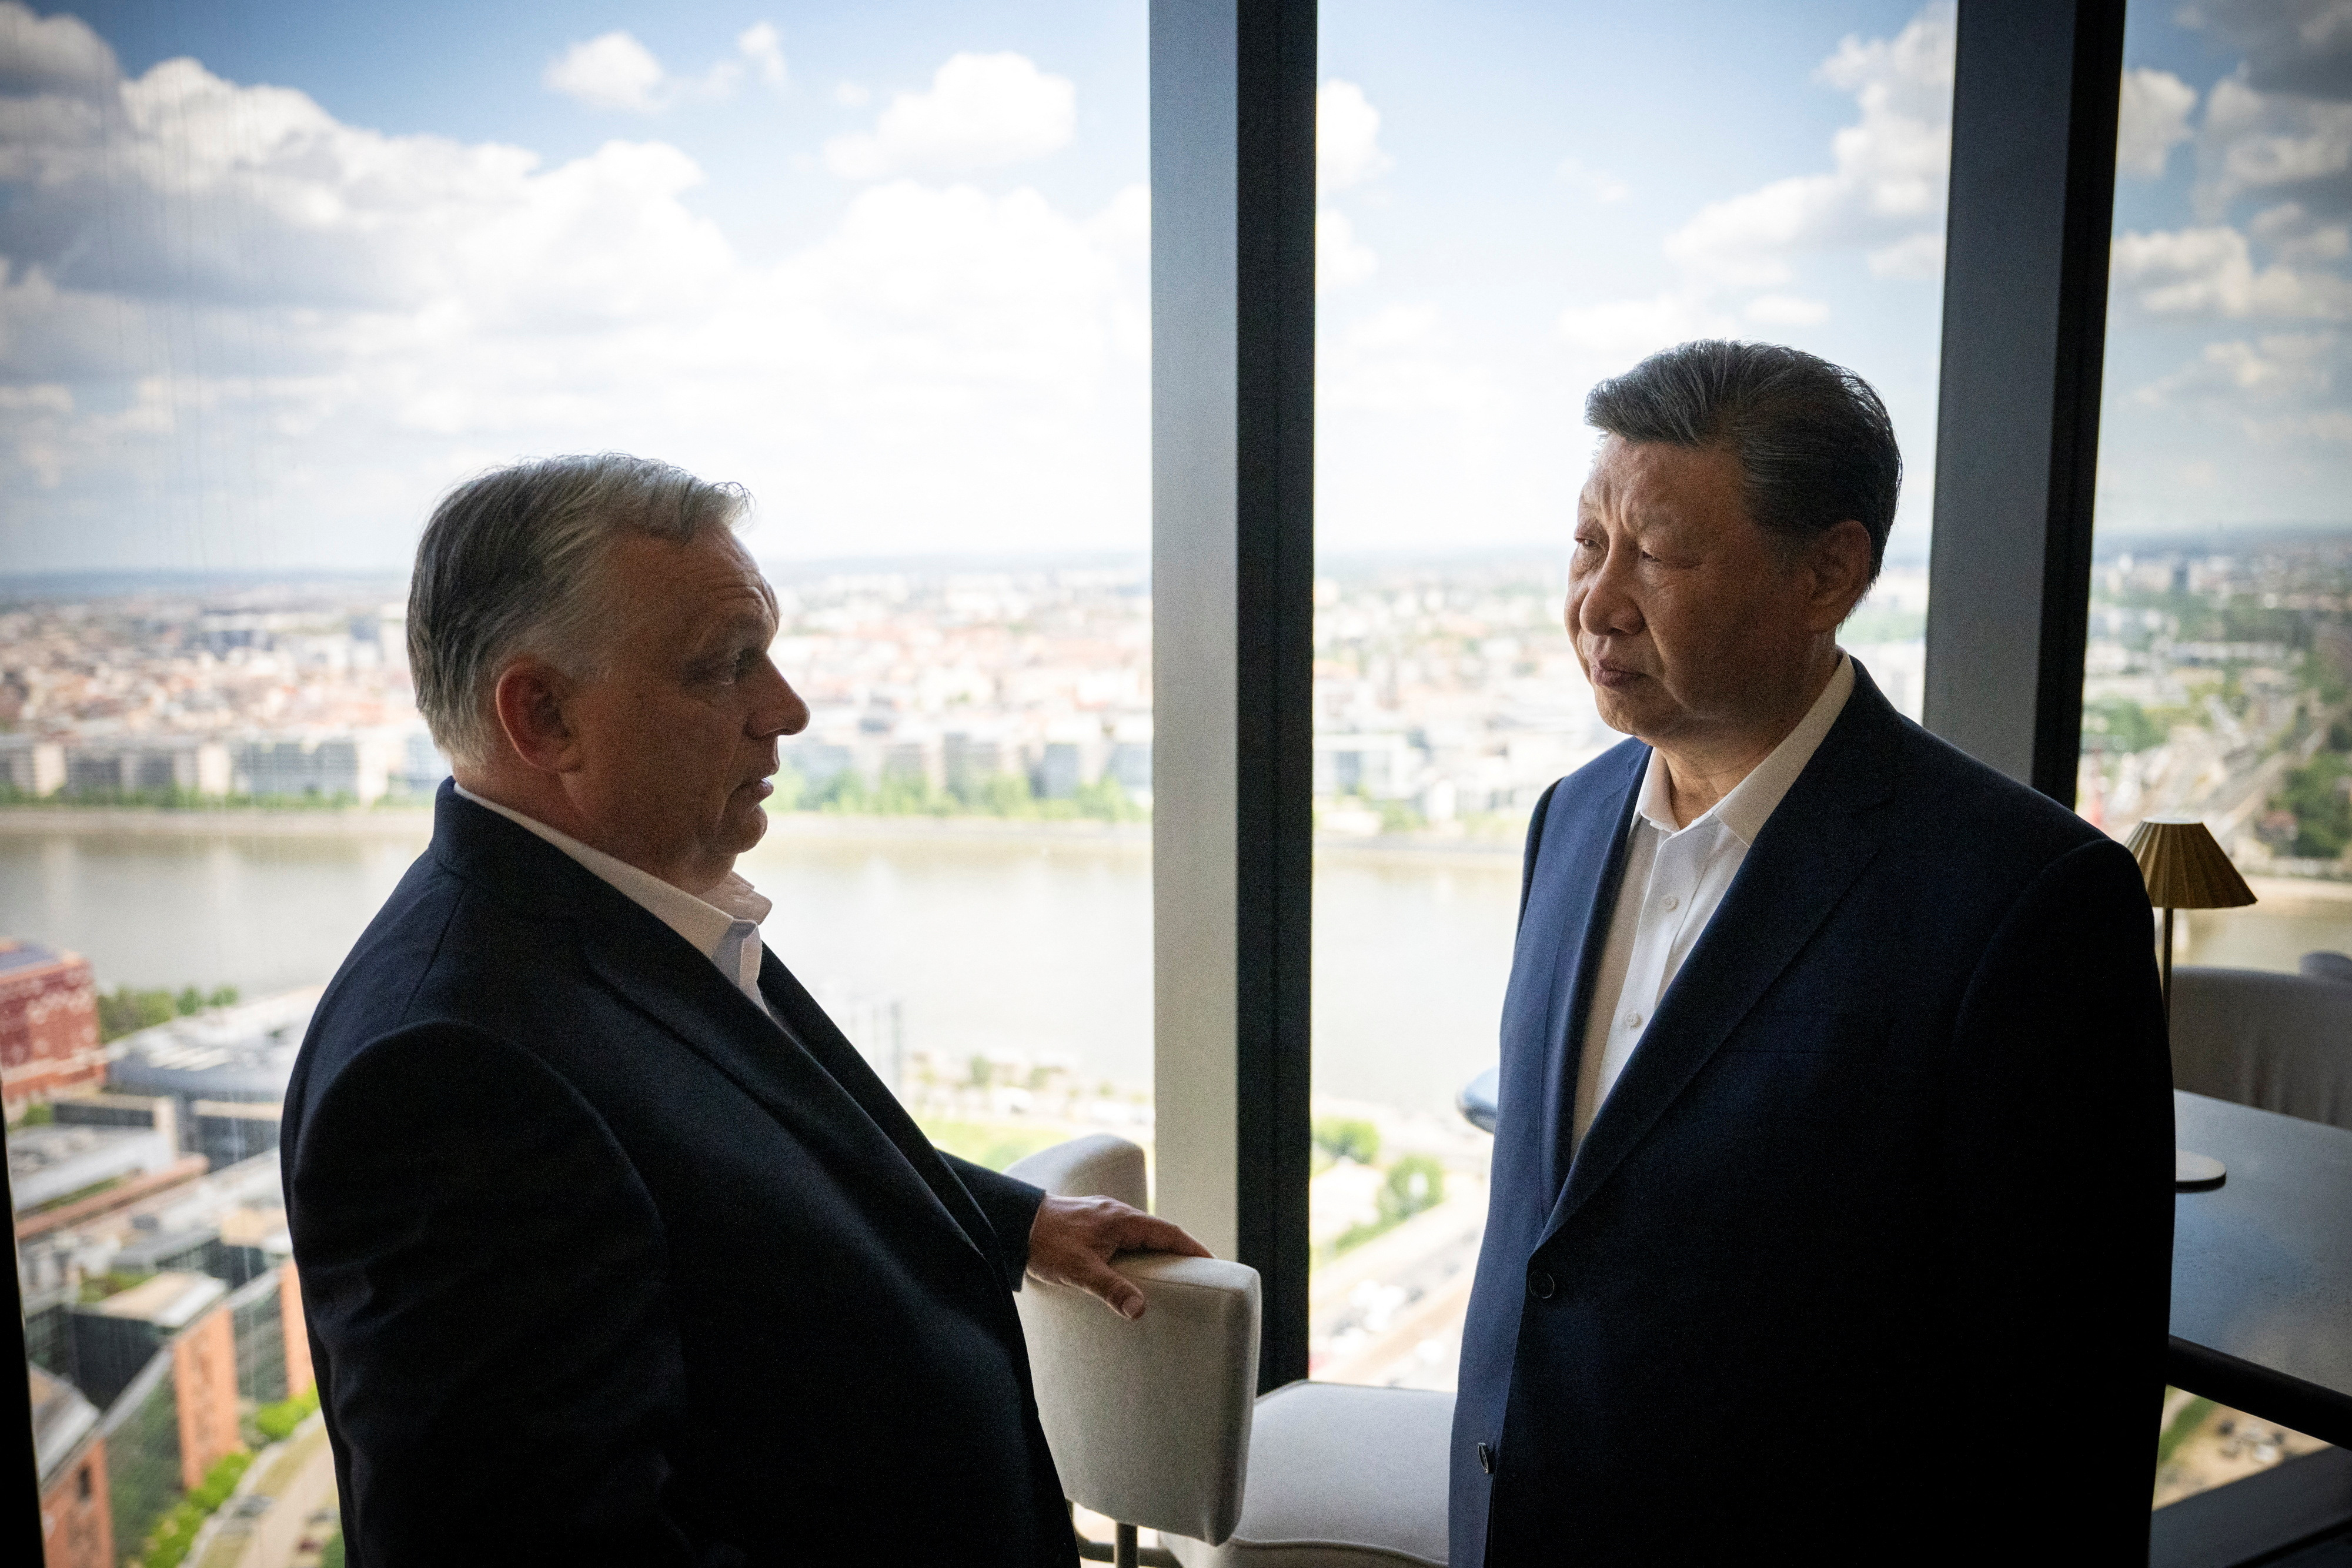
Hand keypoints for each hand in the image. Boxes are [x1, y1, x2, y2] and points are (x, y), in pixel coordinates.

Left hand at [1026, 1193, 1210, 1319]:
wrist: (1013, 1220)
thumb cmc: (1046, 1243)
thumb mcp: (1080, 1270)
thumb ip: (1111, 1289)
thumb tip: (1141, 1310)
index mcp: (1123, 1220)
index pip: (1170, 1233)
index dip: (1193, 1249)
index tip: (1214, 1264)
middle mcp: (1117, 1213)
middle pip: (1159, 1232)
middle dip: (1180, 1253)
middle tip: (1198, 1276)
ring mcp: (1103, 1216)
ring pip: (1141, 1233)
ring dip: (1157, 1251)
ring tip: (1169, 1277)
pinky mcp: (1090, 1223)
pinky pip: (1124, 1235)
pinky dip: (1137, 1251)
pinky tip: (1131, 1268)